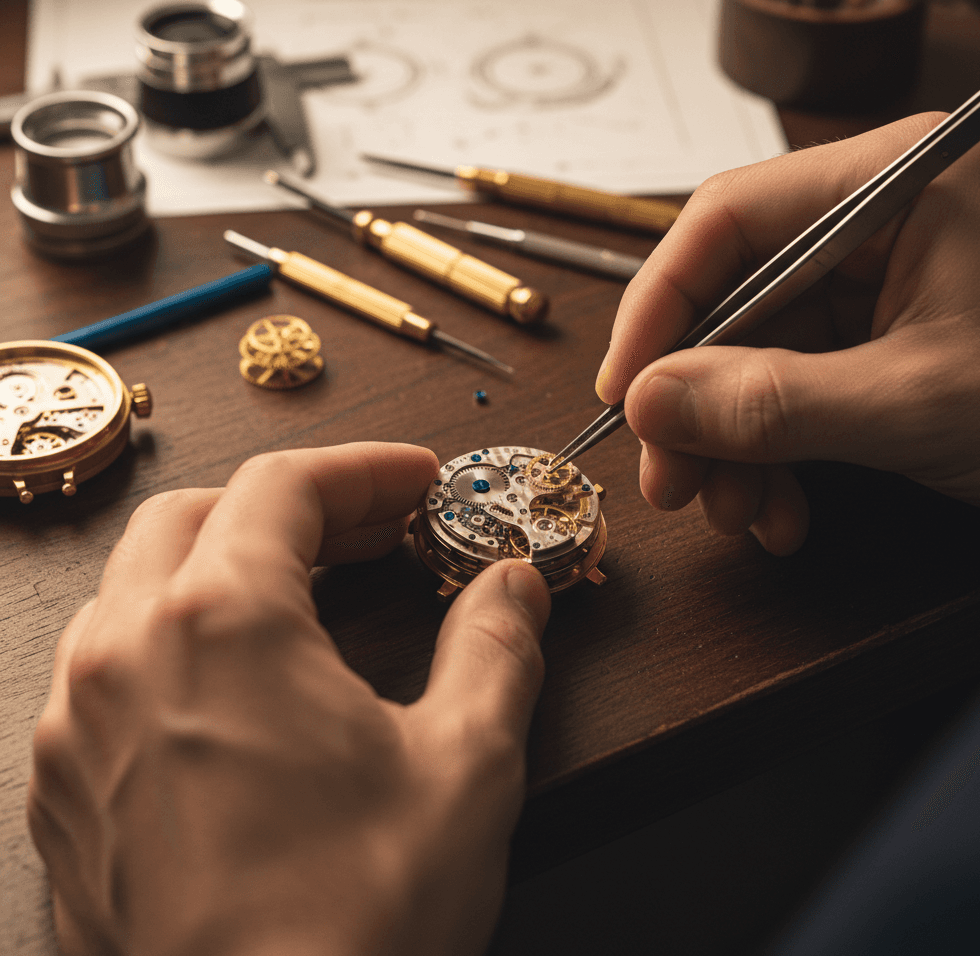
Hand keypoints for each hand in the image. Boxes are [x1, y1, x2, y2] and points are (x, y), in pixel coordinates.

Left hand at [28, 442, 550, 955]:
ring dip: (230, 564)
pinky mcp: (65, 791)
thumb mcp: (466, 767)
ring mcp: (78, 726)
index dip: (364, 471)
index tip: (418, 483)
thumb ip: (496, 649)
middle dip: (295, 506)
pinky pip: (110, 667)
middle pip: (199, 515)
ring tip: (315, 594)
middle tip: (376, 531)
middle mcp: (124, 656)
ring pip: (141, 585)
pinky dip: (180, 637)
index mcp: (220, 624)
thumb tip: (514, 587)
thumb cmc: (352, 928)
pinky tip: (246, 682)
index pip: (284, 486)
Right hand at [597, 112, 979, 554]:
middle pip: (731, 301)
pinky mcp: (876, 343)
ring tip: (738, 515)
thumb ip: (775, 403)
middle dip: (695, 404)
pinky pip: (789, 392)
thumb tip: (649, 402)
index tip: (624, 390)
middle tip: (672, 482)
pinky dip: (773, 458)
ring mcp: (873, 287)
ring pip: (752, 360)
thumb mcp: (920, 403)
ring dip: (731, 446)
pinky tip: (780, 511)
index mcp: (891, 185)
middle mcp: (872, 224)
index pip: (726, 221)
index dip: (657, 307)